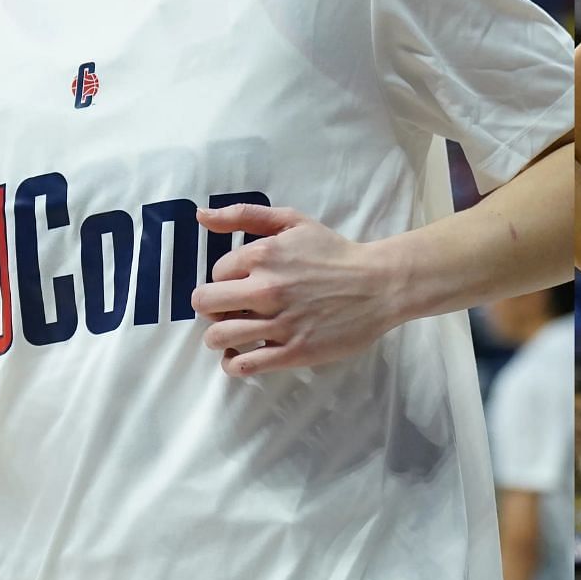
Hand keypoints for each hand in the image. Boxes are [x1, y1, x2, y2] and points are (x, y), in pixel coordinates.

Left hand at [189, 204, 396, 377]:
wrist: (379, 285)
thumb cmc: (334, 253)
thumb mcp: (292, 222)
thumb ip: (244, 215)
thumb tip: (201, 216)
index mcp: (263, 255)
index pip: (215, 273)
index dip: (224, 280)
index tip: (240, 285)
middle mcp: (267, 288)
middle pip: (205, 303)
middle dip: (210, 307)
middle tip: (226, 310)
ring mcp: (280, 323)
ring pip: (218, 336)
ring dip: (216, 337)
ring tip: (228, 336)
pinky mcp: (294, 351)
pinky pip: (244, 364)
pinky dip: (232, 363)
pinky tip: (238, 356)